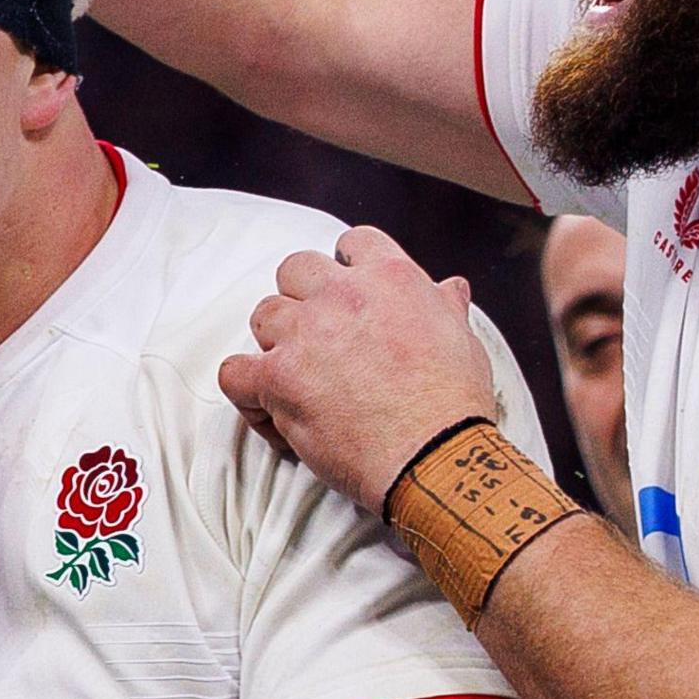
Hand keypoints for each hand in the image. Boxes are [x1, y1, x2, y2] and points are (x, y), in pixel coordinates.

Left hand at [218, 227, 497, 510]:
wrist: (434, 455)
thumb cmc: (454, 404)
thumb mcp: (463, 340)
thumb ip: (444, 307)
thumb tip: (451, 289)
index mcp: (391, 278)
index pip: (354, 243)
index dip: (349, 267)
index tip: (353, 294)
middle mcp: (343, 296)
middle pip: (297, 269)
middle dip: (303, 298)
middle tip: (321, 336)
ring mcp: (306, 334)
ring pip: (264, 315)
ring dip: (276, 342)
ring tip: (298, 375)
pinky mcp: (278, 379)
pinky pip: (235, 371)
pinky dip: (247, 390)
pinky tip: (271, 407)